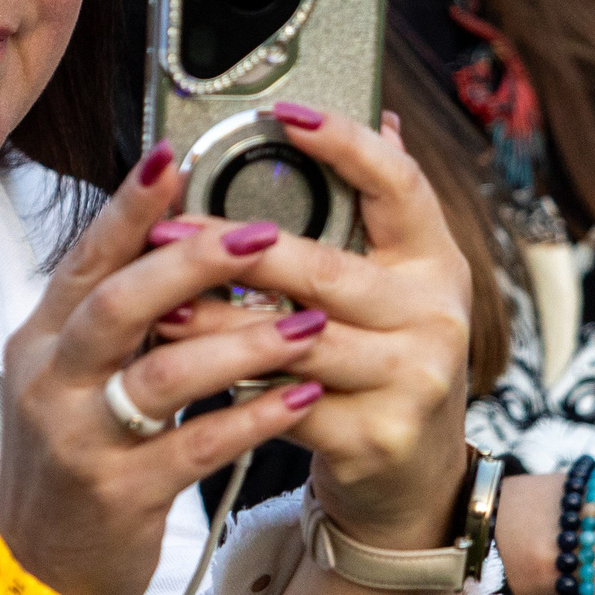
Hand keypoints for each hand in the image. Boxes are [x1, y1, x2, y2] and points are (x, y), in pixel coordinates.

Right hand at [0, 144, 334, 594]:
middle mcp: (53, 378)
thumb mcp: (73, 372)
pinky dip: (251, 417)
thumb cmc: (72, 454)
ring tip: (307, 322)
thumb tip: (189, 234)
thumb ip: (119, 311)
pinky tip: (299, 397)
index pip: (88, 256)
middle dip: (192, 262)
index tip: (175, 155)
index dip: (130, 204)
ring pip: (163, 373)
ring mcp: (81, 437)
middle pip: (119, 302)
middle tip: (263, 235)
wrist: (38, 570)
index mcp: (44, 335)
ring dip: (241, 342)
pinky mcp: (118, 493)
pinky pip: (194, 446)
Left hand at [159, 107, 473, 550]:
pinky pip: (284, 402)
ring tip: (158, 302)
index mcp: (436, 259)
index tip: (284, 114)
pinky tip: (186, 366)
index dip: (345, 142)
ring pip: (293, 339)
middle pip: (324, 268)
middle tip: (168, 228)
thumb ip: (378, 211)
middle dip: (236, 249)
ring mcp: (411, 379)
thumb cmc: (388, 360)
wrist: (414, 480)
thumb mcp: (396, 285)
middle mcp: (434, 314)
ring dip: (215, 321)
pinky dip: (230, 383)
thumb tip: (385, 117)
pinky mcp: (375, 436)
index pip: (399, 182)